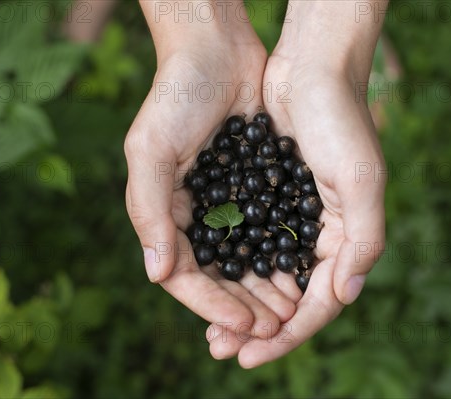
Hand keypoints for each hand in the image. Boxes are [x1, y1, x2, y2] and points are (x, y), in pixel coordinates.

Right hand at [124, 17, 297, 339]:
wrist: (218, 53)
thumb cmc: (176, 96)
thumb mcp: (150, 150)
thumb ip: (150, 211)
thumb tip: (157, 274)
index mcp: (167, 213)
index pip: (185, 274)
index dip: (211, 303)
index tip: (242, 323)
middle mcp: (196, 216)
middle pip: (220, 276)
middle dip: (243, 305)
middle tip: (273, 329)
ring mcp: (229, 204)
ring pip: (247, 261)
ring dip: (265, 289)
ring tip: (290, 312)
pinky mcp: (257, 189)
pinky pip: (270, 233)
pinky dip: (282, 256)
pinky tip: (301, 274)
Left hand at [206, 53, 386, 366]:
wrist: (311, 68)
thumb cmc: (340, 120)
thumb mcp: (361, 180)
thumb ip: (362, 240)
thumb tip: (345, 295)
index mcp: (347, 237)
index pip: (320, 302)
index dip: (289, 334)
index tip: (252, 356)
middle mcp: (321, 233)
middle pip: (289, 297)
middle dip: (258, 328)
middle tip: (223, 351)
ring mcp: (292, 216)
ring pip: (265, 275)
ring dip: (241, 303)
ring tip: (213, 330)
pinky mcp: (267, 196)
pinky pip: (249, 243)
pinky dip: (233, 266)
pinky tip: (211, 282)